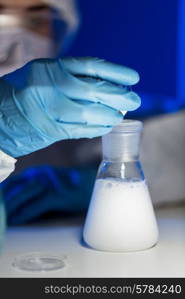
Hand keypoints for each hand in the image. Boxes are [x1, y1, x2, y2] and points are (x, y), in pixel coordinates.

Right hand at [0, 57, 139, 156]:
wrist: (1, 114)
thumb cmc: (24, 90)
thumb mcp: (43, 72)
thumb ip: (70, 74)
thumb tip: (105, 83)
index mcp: (51, 68)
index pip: (91, 66)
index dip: (116, 72)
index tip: (133, 78)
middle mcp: (52, 87)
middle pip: (95, 90)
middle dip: (119, 96)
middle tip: (135, 100)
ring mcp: (52, 110)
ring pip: (90, 113)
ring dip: (110, 115)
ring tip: (120, 115)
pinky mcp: (52, 130)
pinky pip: (81, 130)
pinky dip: (98, 129)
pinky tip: (107, 126)